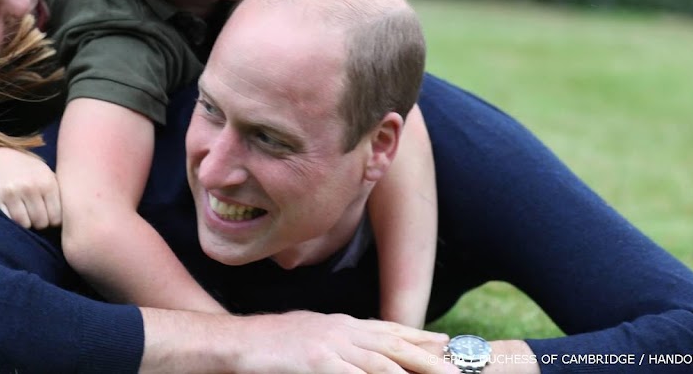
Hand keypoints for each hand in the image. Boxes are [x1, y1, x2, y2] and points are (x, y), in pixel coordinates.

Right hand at [0, 148, 61, 229]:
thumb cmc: (29, 171)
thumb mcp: (47, 175)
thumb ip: (59, 192)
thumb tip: (74, 216)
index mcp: (47, 182)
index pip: (56, 217)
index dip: (53, 221)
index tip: (50, 218)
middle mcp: (31, 186)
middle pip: (41, 222)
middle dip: (40, 224)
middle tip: (36, 217)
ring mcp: (12, 191)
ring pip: (24, 224)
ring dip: (26, 224)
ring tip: (26, 216)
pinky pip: (8, 219)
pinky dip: (11, 221)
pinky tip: (13, 213)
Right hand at [235, 312, 452, 373]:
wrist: (235, 342)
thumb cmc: (268, 345)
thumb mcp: (308, 338)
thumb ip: (336, 345)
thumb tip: (356, 356)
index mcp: (340, 324)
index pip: (388, 329)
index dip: (419, 337)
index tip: (445, 344)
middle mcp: (340, 330)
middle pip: (394, 344)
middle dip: (428, 358)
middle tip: (457, 369)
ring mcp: (329, 345)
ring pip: (383, 361)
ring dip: (413, 372)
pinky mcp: (316, 361)